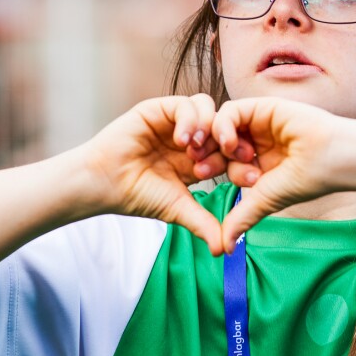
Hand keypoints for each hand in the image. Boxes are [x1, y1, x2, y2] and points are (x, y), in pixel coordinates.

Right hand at [82, 94, 228, 253]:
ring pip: (208, 108)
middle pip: (225, 126)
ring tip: (198, 151)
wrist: (104, 183)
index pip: (232, 151)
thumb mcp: (178, 209)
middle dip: (234, 141)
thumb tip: (225, 251)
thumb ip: (203, 224)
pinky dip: (189, 120)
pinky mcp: (158, 110)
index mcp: (200, 158)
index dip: (242, 161)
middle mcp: (191, 137)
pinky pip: (184, 104)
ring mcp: (175, 121)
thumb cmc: (137, 195)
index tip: (251, 178)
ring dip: (210, 127)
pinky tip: (182, 141)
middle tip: (235, 157)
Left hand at [211, 97, 343, 250]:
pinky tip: (229, 144)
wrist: (332, 159)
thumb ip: (242, 217)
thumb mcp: (265, 200)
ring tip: (215, 157)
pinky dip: (224, 126)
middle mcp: (256, 140)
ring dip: (212, 141)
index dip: (210, 168)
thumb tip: (223, 248)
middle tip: (198, 169)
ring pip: (221, 125)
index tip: (199, 179)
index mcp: (256, 160)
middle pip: (217, 142)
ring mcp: (259, 123)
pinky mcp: (263, 107)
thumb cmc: (308, 180)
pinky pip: (232, 111)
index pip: (222, 160)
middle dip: (205, 155)